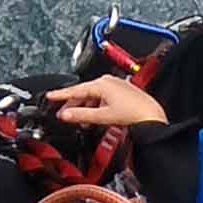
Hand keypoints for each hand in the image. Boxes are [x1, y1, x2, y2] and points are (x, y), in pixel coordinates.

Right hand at [46, 76, 168, 126]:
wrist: (152, 116)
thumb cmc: (133, 113)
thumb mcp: (102, 116)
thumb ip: (81, 115)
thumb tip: (65, 115)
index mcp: (102, 84)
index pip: (76, 89)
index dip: (61, 95)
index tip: (50, 96)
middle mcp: (108, 81)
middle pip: (84, 92)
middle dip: (73, 104)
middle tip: (63, 115)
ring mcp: (115, 86)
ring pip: (93, 96)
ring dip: (85, 107)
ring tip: (80, 120)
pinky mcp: (121, 92)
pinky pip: (102, 98)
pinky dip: (95, 107)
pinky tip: (94, 117)